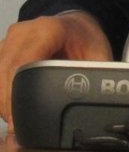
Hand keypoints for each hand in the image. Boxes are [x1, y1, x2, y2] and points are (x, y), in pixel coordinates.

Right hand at [0, 13, 111, 127]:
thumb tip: (93, 100)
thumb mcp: (97, 56)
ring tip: (16, 117)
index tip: (19, 117)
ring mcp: (9, 39)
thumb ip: (93, 77)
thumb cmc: (86, 39)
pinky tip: (11, 104)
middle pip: (4, 72)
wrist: (76, 25)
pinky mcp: (1, 49)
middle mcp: (23, 32)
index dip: (17, 93)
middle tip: (17, 126)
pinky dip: (0, 91)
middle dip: (7, 102)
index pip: (22, 64)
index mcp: (48, 30)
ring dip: (1, 98)